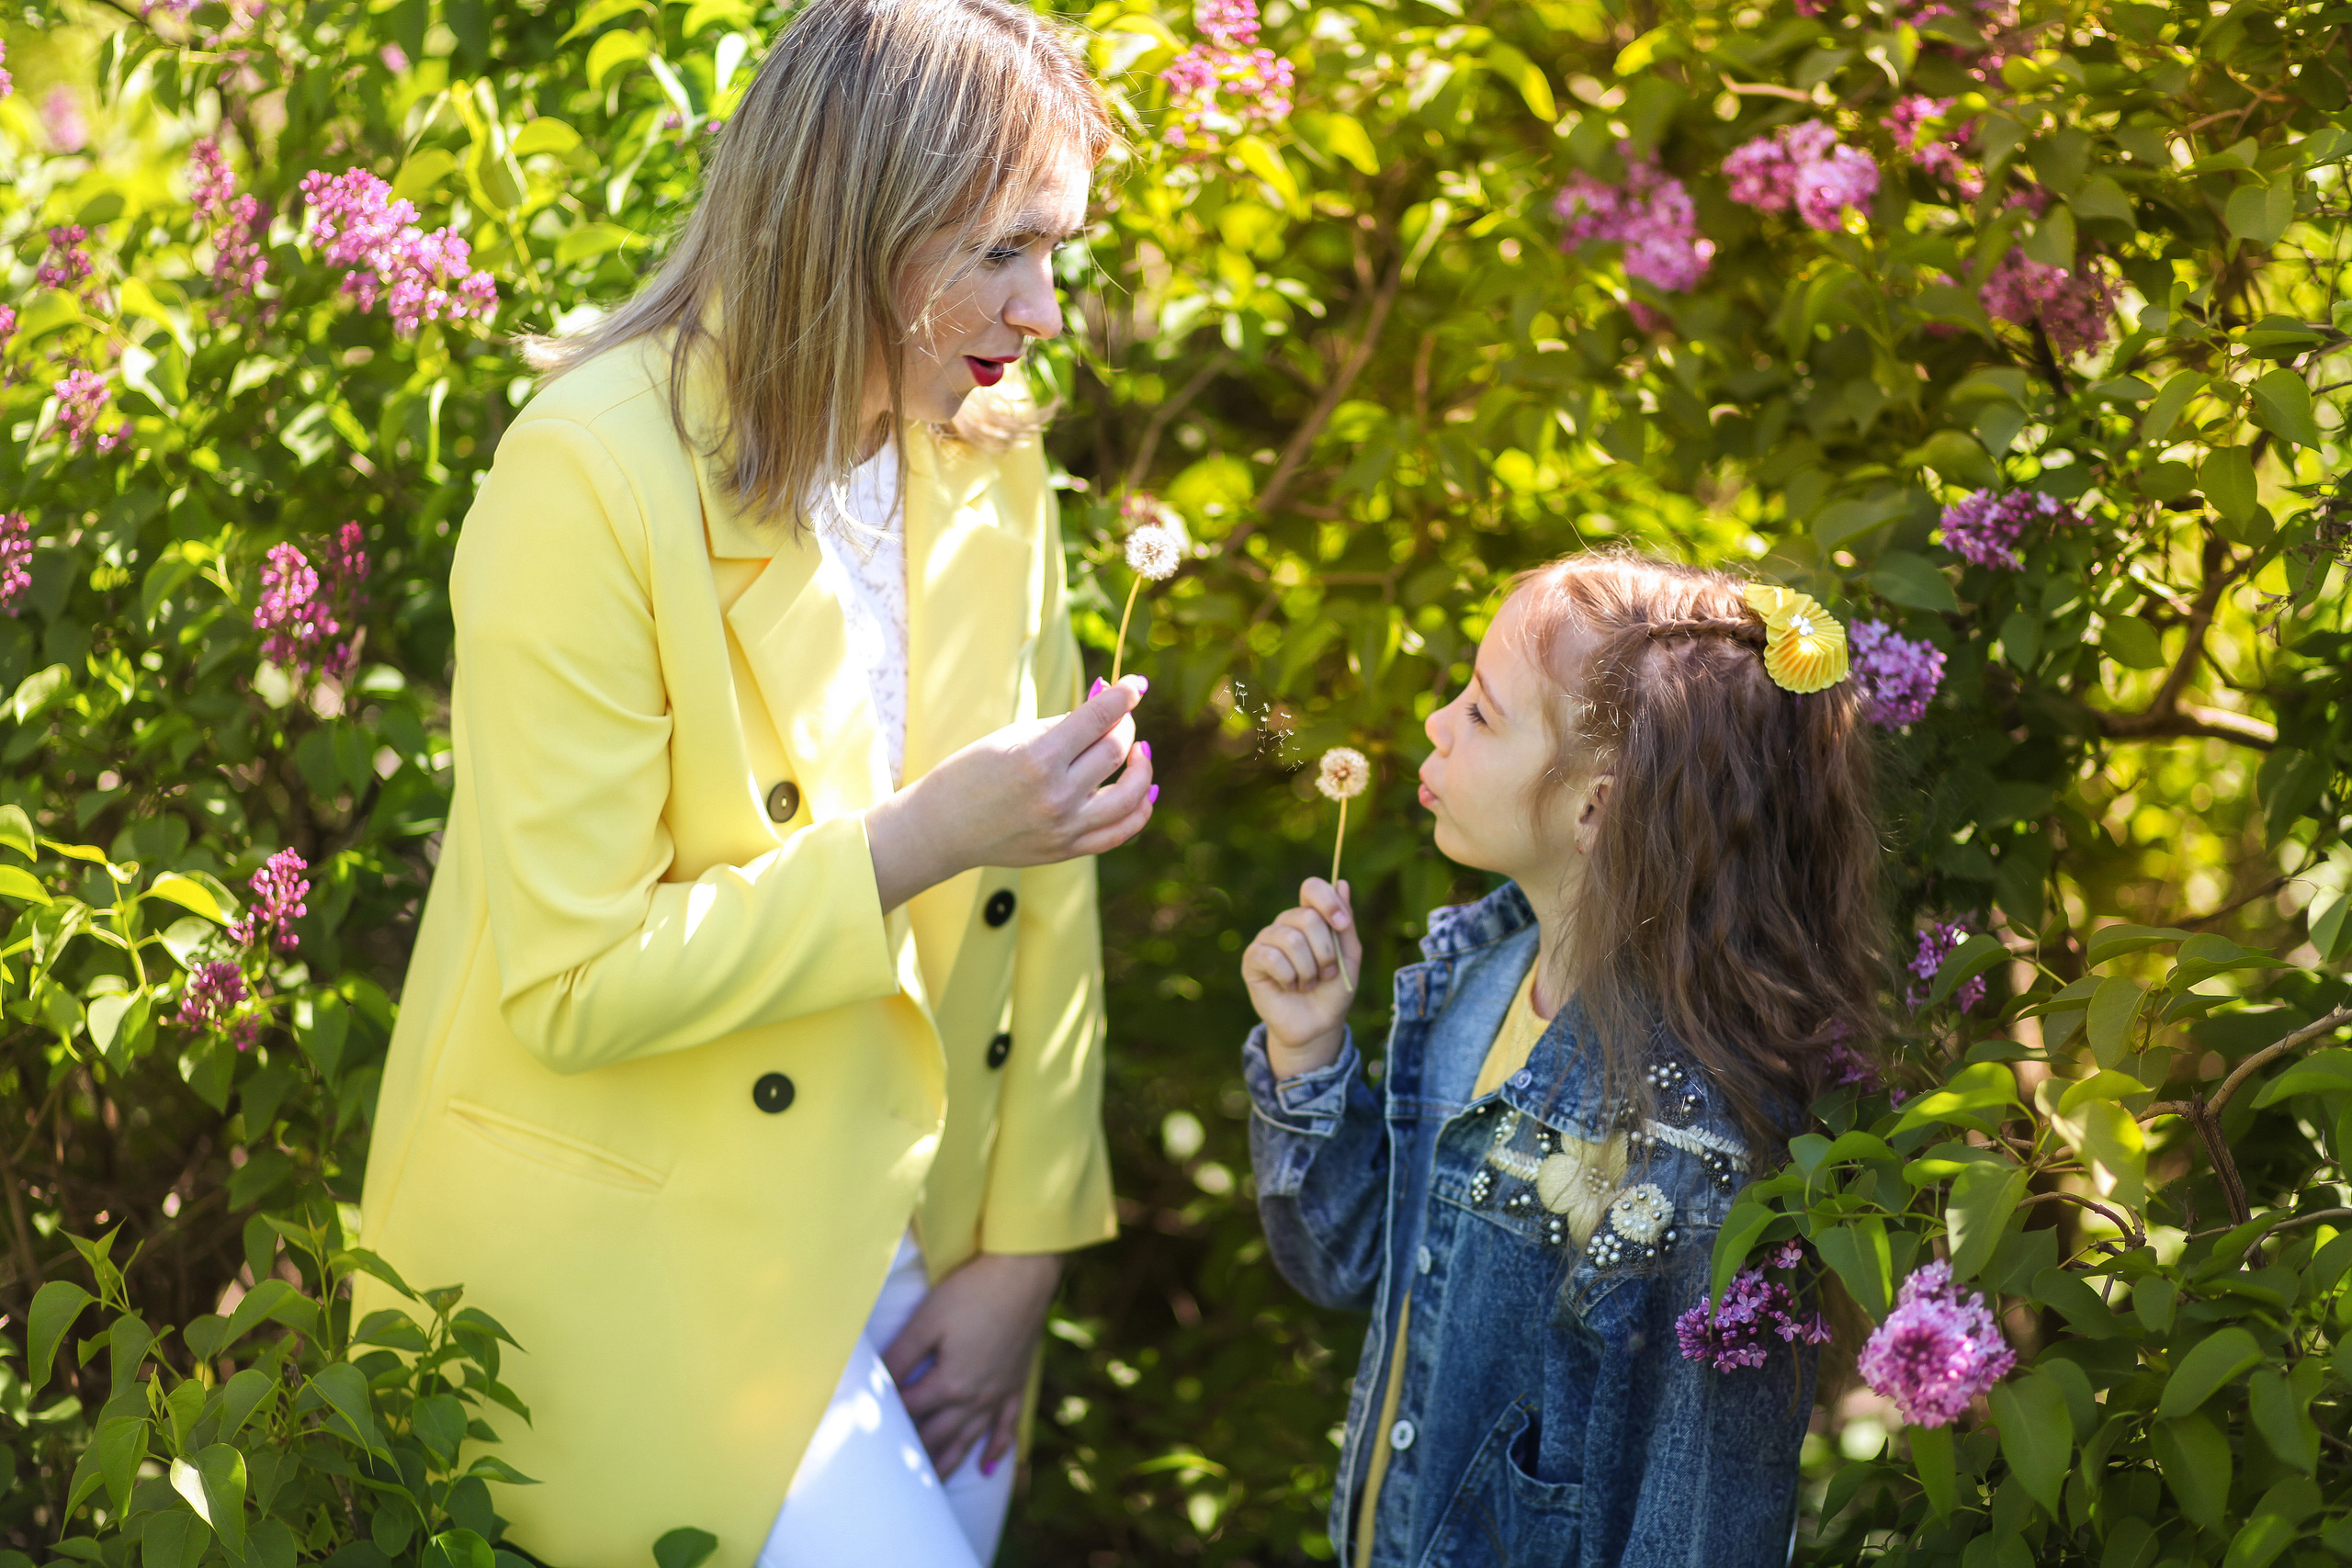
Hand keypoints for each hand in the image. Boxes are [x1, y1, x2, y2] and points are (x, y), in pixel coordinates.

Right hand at [866, 675, 1154, 910]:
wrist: (942, 829)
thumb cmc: (972, 773)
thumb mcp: (1013, 737)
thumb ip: (1064, 723)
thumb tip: (1108, 704)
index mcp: (1037, 759)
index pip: (1098, 718)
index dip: (1125, 695)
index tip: (1137, 683)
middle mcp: (1055, 796)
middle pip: (1115, 751)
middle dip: (1125, 726)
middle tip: (1119, 718)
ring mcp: (1064, 828)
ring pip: (1130, 796)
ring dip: (1142, 768)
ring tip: (1138, 751)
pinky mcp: (1067, 850)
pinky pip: (1120, 832)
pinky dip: (1139, 809)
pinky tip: (1143, 790)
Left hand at [882, 1251, 1062, 1479]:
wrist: (1025, 1274)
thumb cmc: (973, 1291)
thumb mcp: (928, 1319)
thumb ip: (901, 1355)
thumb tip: (877, 1381)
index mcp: (950, 1384)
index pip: (910, 1409)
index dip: (888, 1418)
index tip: (869, 1431)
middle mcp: (975, 1398)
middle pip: (938, 1435)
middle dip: (915, 1455)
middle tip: (894, 1477)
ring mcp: (999, 1394)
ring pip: (969, 1439)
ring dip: (949, 1463)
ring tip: (931, 1485)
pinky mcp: (1017, 1384)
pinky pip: (1007, 1426)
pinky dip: (997, 1449)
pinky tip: (986, 1467)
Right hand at [1241, 877, 1360, 1078]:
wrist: (1316, 1025)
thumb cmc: (1333, 990)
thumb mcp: (1349, 957)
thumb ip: (1346, 924)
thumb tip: (1342, 883)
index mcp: (1310, 916)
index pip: (1312, 887)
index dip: (1328, 902)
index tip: (1342, 925)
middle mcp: (1286, 923)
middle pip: (1307, 917)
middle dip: (1325, 952)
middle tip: (1326, 973)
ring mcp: (1267, 939)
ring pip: (1292, 940)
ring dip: (1309, 970)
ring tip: (1308, 983)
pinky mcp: (1252, 959)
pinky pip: (1272, 957)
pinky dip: (1289, 977)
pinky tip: (1289, 987)